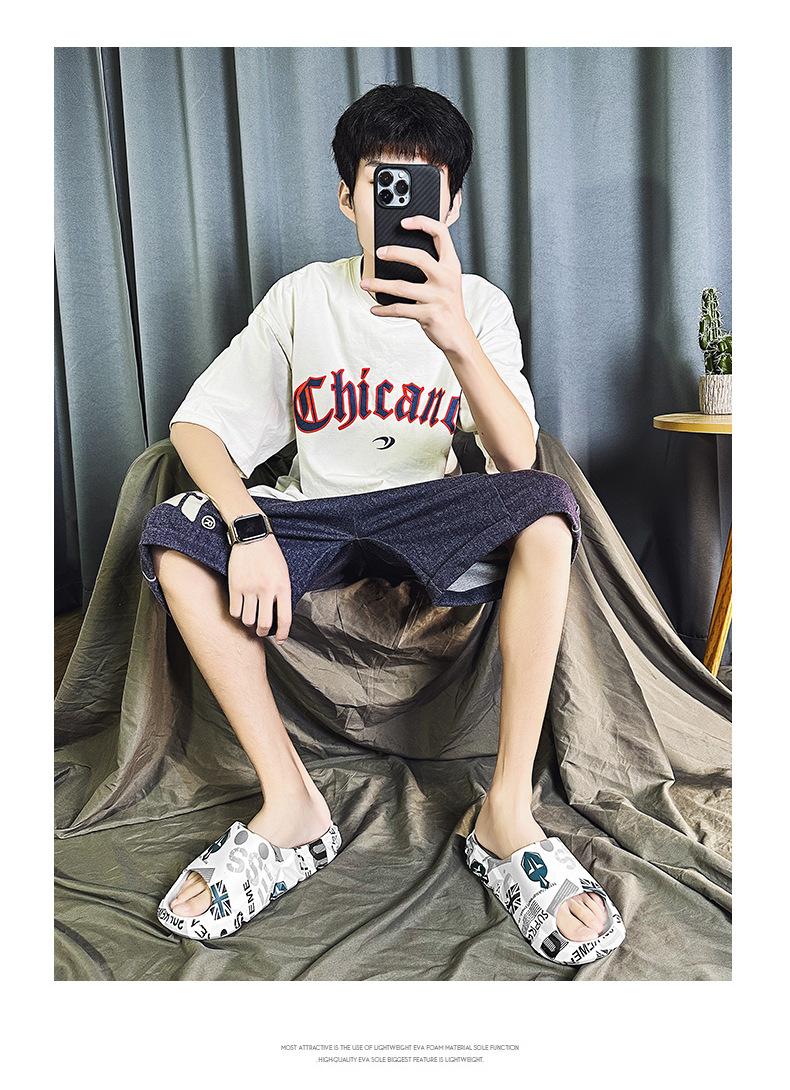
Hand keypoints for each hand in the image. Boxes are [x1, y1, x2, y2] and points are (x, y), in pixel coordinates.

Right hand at [227, 534, 291, 640]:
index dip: (284, 633)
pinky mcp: (235, 586)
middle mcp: (267, 590)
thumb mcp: (284, 572)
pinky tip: (240, 610)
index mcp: (283, 586)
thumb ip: (282, 592)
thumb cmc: (270, 553)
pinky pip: (234, 611)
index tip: (281, 640)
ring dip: (249, 623)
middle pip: (264, 624)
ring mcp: (250, 588)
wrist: (252, 535)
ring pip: (247, 620)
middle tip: (262, 631)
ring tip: (250, 618)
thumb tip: (279, 613)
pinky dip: (237, 614)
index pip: (285, 618)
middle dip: (263, 632)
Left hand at [360, 215, 475, 355]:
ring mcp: (438, 297)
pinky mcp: (429, 314)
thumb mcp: (447, 280)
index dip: (422, 223)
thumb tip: (400, 251)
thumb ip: (433, 264)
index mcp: (451, 265)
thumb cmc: (448, 306)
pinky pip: (400, 310)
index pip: (441, 234)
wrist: (458, 335)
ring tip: (364, 283)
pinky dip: (384, 309)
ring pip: (402, 286)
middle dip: (395, 253)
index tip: (404, 222)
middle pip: (418, 257)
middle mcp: (446, 278)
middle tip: (379, 252)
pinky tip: (375, 308)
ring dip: (379, 284)